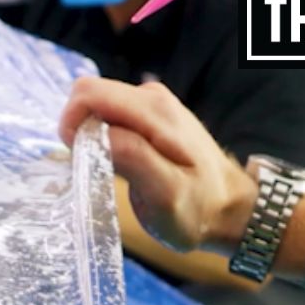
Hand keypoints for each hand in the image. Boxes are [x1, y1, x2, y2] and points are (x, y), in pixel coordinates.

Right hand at [61, 76, 257, 253]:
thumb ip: (132, 158)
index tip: (80, 160)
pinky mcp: (151, 115)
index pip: (89, 94)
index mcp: (154, 112)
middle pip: (90, 94)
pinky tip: (119, 163)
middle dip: (80, 129)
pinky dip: (103, 137)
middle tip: (94, 167)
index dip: (73, 125)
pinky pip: (111, 115)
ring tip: (111, 170)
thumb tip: (94, 133)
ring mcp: (153, 103)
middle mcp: (152, 97)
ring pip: (98, 105)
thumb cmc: (198, 210)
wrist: (232, 209)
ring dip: (91, 136)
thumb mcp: (165, 193)